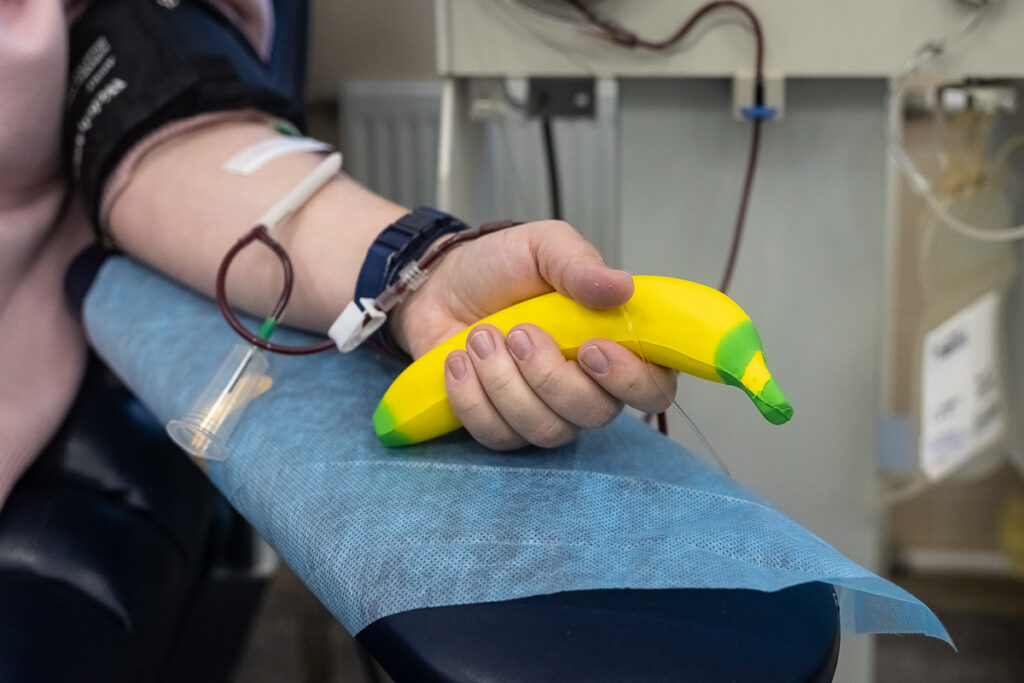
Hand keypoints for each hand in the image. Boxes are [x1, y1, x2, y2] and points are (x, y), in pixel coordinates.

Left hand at [389, 220, 675, 449]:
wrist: (439, 284)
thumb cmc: (500, 266)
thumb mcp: (542, 247)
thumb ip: (580, 266)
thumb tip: (622, 287)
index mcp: (614, 343)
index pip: (653, 388)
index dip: (631, 381)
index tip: (592, 349)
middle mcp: (587, 386)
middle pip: (595, 414)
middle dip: (550, 376)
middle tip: (518, 332)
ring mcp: (544, 411)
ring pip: (545, 429)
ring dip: (505, 383)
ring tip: (479, 337)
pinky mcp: (501, 426)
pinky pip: (498, 435)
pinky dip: (472, 398)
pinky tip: (458, 361)